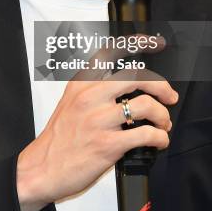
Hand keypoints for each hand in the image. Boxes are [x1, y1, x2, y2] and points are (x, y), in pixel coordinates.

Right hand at [16, 49, 177, 210]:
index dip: (137, 43)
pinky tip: (159, 140)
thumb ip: (94, 88)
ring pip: (146, 105)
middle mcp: (91, 96)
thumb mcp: (70, 102)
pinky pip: (146, 134)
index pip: (111, 52)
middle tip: (169, 95)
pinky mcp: (107, 144)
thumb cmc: (59, 139)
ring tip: (163, 124)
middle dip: (161, 86)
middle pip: (137, 76)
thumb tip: (127, 84)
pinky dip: (160, 137)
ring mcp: (99, 120)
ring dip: (163, 116)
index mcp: (82, 83)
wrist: (42, 168)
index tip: (155, 42)